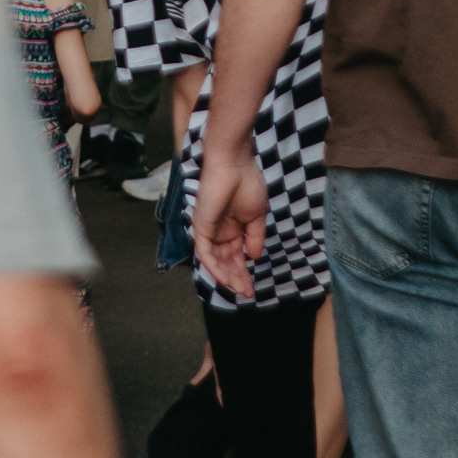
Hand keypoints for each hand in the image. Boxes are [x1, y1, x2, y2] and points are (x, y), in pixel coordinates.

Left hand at [192, 132, 267, 301]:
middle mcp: (219, 231)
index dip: (244, 272)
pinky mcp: (200, 227)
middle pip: (226, 262)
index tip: (252, 287)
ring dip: (227, 277)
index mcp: (233, 227)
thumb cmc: (247, 183)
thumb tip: (254, 257)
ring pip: (216, 261)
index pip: (236, 255)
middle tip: (248, 294)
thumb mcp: (257, 215)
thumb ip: (255, 237)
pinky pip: (205, 253)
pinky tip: (227, 279)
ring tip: (240, 290)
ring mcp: (209, 230)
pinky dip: (215, 268)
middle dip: (237, 278)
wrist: (234, 163)